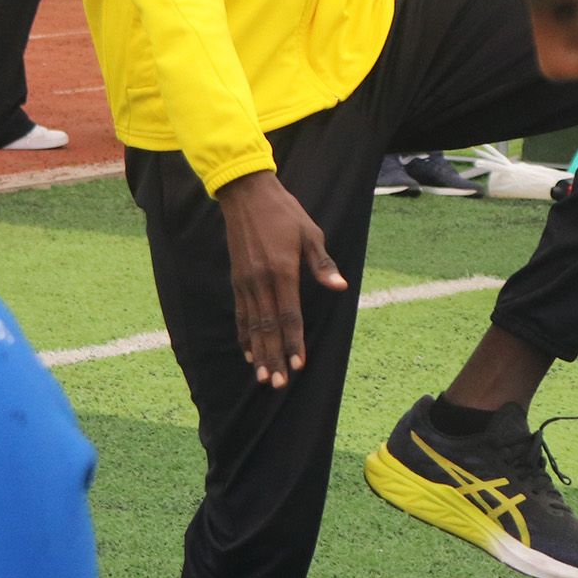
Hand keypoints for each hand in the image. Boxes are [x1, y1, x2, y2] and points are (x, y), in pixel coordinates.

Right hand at [215, 171, 345, 385]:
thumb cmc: (284, 212)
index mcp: (282, 270)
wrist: (246, 194)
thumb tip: (340, 287)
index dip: (294, 341)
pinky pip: (240, 313)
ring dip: (258, 352)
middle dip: (273, 356)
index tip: (298, 364)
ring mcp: (246, 281)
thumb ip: (322, 264)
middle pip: (268, 327)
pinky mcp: (237, 279)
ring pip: (252, 325)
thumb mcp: (310, 232)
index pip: (289, 315)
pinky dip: (244, 334)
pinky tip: (247, 350)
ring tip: (262, 376)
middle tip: (277, 383)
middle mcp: (261, 281)